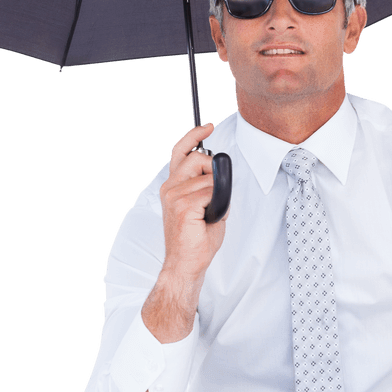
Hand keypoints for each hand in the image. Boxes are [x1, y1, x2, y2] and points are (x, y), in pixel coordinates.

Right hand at [159, 122, 226, 280]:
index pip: (181, 152)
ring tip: (210, 214)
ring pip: (208, 180)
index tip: (207, 127)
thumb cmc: (195, 239)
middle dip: (213, 169)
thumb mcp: (205, 206)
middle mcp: (170, 188)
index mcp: (172, 186)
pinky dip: (217, 205)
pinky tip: (208, 218)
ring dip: (218, 196)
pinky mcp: (182, 206)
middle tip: (216, 189)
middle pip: (197, 158)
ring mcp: (174, 196)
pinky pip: (210, 194)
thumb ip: (210, 187)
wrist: (185, 263)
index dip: (193, 136)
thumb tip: (221, 174)